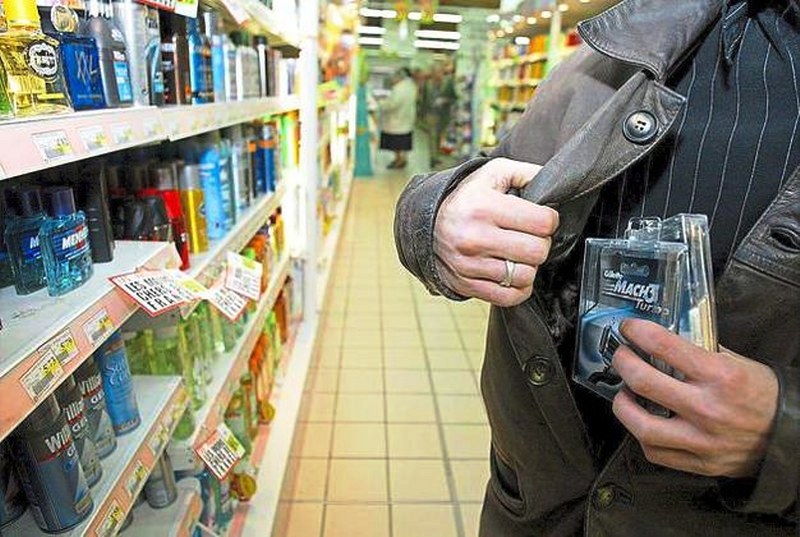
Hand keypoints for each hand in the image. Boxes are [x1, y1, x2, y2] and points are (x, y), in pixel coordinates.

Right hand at [434, 158, 558, 306]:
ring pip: (526, 276)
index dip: (549, 219)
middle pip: (537, 252)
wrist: (425, 223)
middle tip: (530, 237)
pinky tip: (513, 273)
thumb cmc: (466, 199)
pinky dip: (518, 288)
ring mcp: (469, 264)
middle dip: (540, 243)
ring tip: (517, 254)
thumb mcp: (493, 173)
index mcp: (483, 206)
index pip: (543, 222)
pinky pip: (509, 297)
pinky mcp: (465, 284)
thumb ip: (527, 172)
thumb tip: (555, 183)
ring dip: (528, 266)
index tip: (540, 218)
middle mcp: (474, 237)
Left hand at [612, 319, 778, 477]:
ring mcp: (701, 439)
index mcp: (720, 376)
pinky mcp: (699, 463)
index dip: (638, 331)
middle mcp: (708, 408)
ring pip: (641, 425)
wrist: (790, 436)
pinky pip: (655, 451)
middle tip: (621, 356)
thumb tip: (664, 341)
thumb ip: (700, 352)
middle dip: (623, 362)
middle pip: (643, 381)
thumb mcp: (738, 363)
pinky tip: (643, 421)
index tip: (629, 328)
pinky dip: (641, 435)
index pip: (664, 346)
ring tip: (625, 393)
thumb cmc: (764, 396)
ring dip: (623, 404)